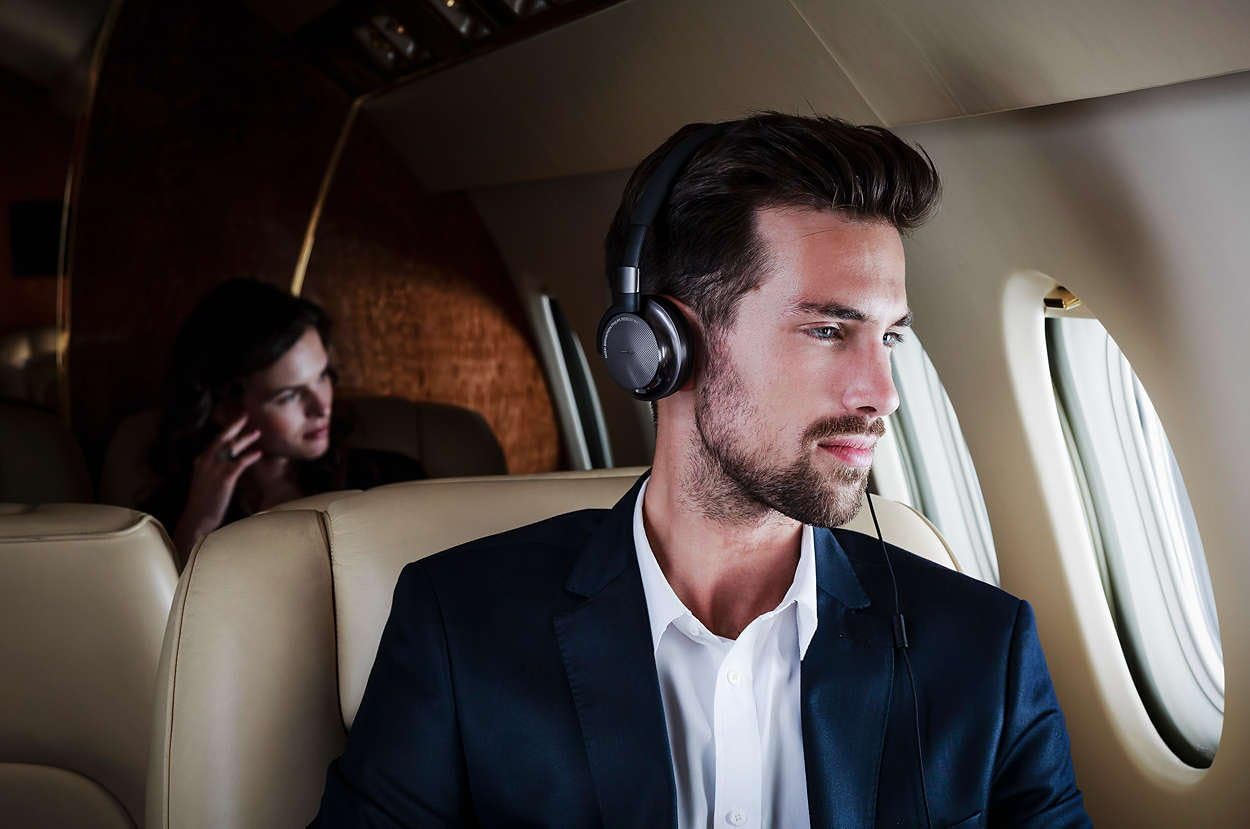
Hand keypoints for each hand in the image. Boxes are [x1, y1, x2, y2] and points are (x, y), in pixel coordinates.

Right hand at [172, 414, 262, 555]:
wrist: (198, 519)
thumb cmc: (203, 503)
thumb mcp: (204, 481)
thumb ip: (210, 469)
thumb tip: (220, 461)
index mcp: (201, 461)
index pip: (215, 441)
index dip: (226, 430)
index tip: (236, 420)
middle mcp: (206, 461)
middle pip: (222, 439)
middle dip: (234, 426)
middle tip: (247, 415)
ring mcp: (214, 469)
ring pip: (231, 448)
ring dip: (245, 439)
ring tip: (258, 432)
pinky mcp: (224, 478)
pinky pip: (239, 463)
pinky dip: (249, 456)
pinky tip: (258, 453)